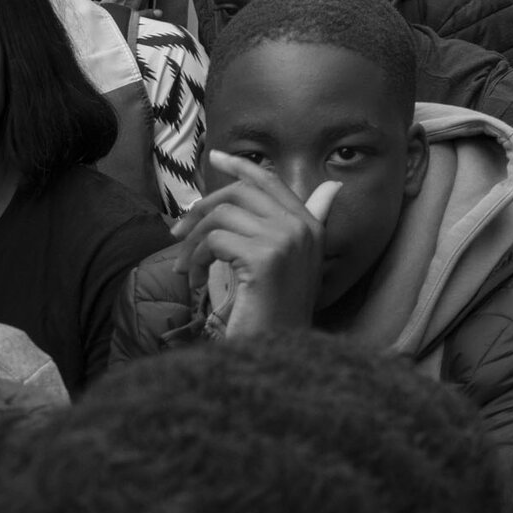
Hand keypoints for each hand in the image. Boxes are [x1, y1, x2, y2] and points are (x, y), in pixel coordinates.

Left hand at [174, 152, 333, 335]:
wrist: (277, 356)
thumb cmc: (276, 314)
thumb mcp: (291, 265)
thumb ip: (304, 224)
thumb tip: (334, 186)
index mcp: (311, 225)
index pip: (271, 181)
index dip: (242, 165)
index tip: (216, 157)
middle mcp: (303, 226)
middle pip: (242, 192)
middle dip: (202, 208)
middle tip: (177, 232)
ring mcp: (286, 239)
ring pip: (222, 214)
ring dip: (194, 240)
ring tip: (186, 267)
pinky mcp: (265, 257)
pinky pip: (215, 239)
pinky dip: (196, 257)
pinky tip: (195, 280)